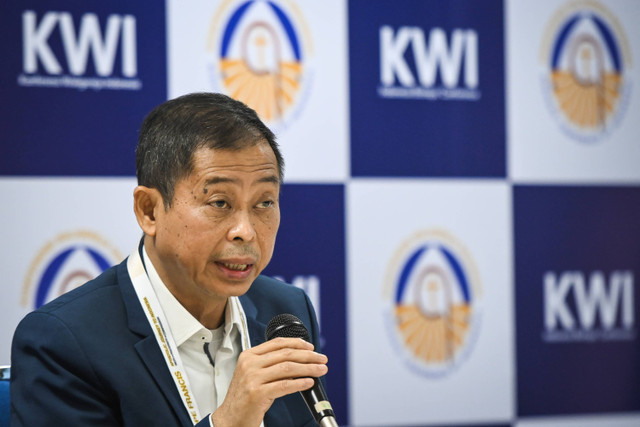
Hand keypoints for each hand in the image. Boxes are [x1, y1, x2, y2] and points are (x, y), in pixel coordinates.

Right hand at [211, 337, 327, 426]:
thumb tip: (299, 360)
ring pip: (288, 368)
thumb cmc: (244, 398)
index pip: (277, 343)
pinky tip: (309, 382)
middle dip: (308, 356)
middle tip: (321, 359)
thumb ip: (270, 364)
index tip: (311, 348)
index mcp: (249, 356)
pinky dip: (300, 383)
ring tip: (320, 370)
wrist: (230, 418)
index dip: (297, 343)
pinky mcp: (258, 393)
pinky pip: (285, 385)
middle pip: (286, 354)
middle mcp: (250, 364)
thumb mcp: (254, 374)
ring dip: (309, 368)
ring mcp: (253, 378)